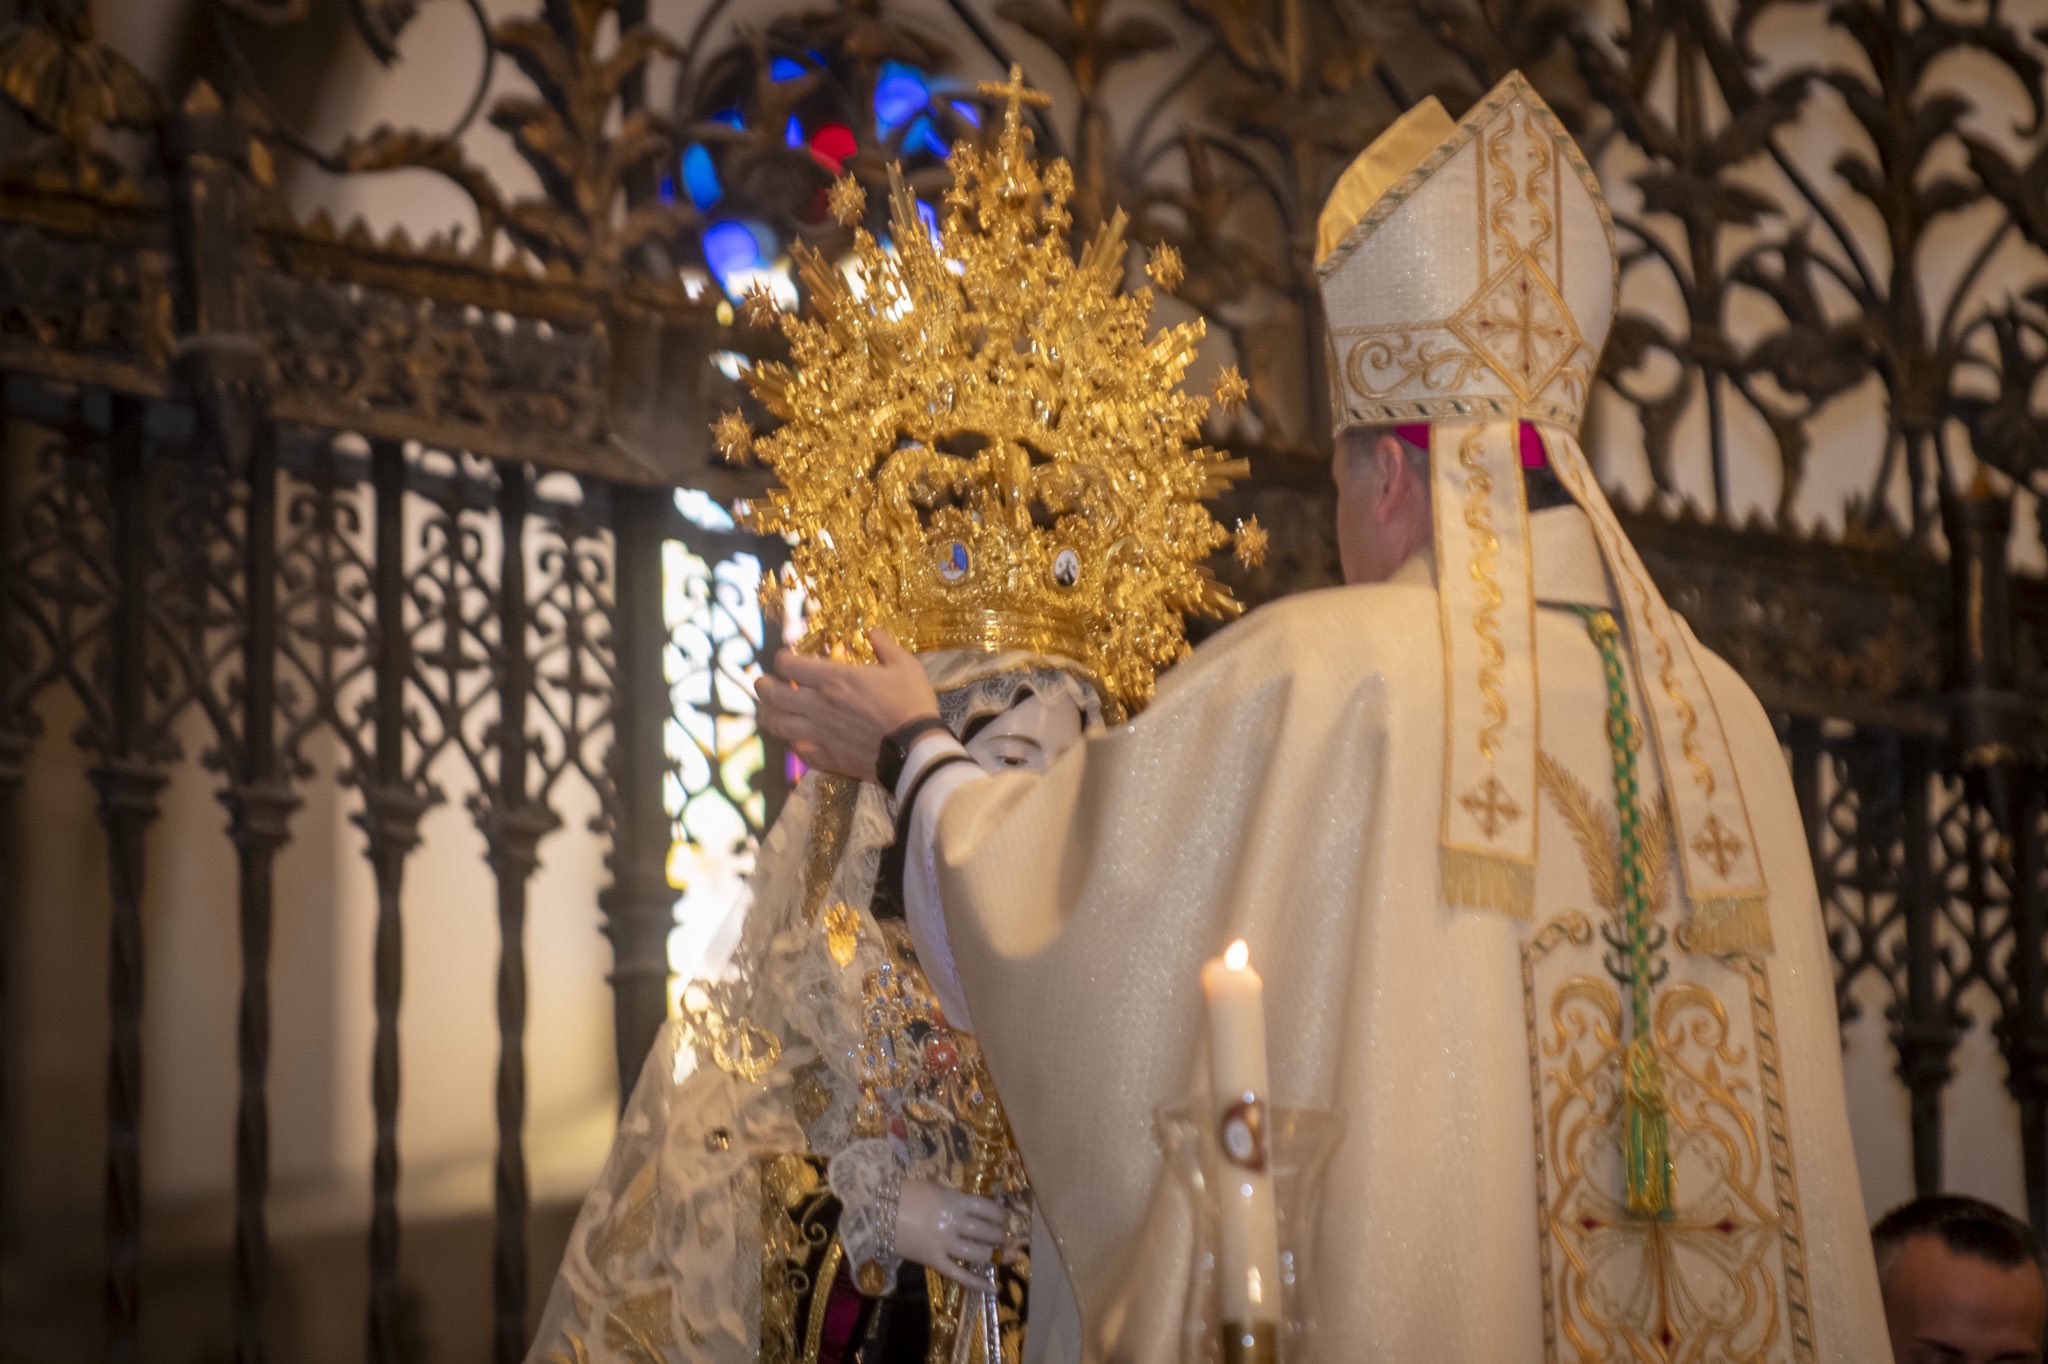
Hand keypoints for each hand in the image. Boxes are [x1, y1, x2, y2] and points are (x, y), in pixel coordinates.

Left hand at [753, 629, 939, 782]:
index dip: (782, 658)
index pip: (787, 664)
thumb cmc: (911, 703)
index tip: (786, 659)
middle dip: (763, 686)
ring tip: (771, 710)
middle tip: (764, 683)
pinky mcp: (827, 757)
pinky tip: (798, 739)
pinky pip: (798, 750)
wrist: (916, 750)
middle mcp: (819, 705)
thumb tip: (873, 631)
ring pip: (776, 725)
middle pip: (772, 695)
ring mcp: (819, 733)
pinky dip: (793, 743)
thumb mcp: (905, 665)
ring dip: (768, 715)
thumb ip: (885, 645)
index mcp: (834, 678)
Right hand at [893, 1179, 1009, 1289]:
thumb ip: (955, 1198)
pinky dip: (977, 1282)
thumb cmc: (904, 1194)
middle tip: (1005, 1237)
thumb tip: (976, 1208)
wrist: (875, 1212)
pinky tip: (993, 1287)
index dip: (1000, 1215)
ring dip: (996, 1255)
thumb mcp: (934, 1188)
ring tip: (1007, 1255)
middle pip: (988, 1232)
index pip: (988, 1209)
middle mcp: (953, 1222)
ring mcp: (944, 1244)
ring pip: (979, 1253)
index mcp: (954, 1200)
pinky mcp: (933, 1261)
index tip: (1004, 1218)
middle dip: (1001, 1236)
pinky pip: (959, 1274)